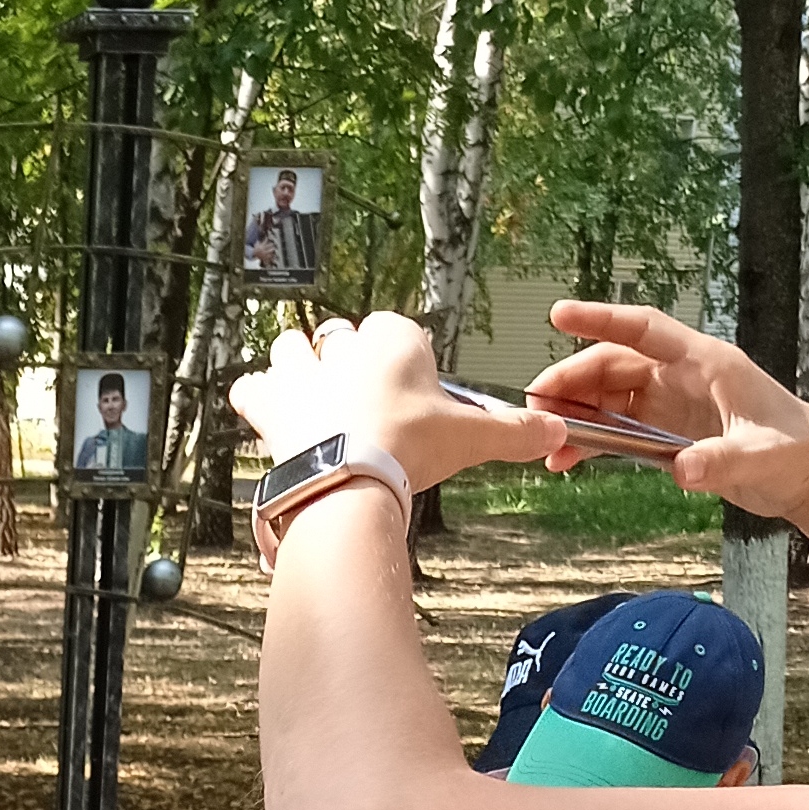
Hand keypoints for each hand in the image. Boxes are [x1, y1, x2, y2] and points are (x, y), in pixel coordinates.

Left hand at [228, 315, 560, 503]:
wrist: (349, 479)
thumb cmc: (407, 450)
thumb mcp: (469, 439)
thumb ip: (513, 432)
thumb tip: (557, 430)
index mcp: (394, 338)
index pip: (395, 330)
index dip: (397, 358)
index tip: (403, 390)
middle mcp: (344, 346)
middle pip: (341, 339)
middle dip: (346, 363)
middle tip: (358, 402)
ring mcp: (302, 372)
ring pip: (291, 348)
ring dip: (296, 367)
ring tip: (308, 395)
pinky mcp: (270, 404)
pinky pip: (251, 387)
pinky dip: (254, 396)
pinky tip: (261, 406)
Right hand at [529, 302, 808, 522]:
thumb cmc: (792, 453)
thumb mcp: (759, 459)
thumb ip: (721, 462)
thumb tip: (683, 471)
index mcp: (705, 363)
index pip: (644, 330)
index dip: (601, 319)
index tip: (558, 316)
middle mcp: (682, 375)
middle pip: (614, 365)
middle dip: (570, 382)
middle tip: (533, 408)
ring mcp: (671, 402)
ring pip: (609, 396)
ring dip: (575, 414)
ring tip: (543, 441)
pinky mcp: (667, 431)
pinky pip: (617, 428)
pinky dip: (590, 441)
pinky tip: (566, 463)